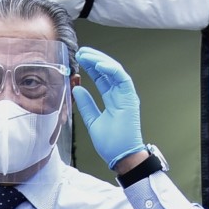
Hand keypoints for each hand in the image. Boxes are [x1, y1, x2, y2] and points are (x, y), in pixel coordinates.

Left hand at [72, 47, 144, 169]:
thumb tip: (77, 89)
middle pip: (107, 71)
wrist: (121, 156)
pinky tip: (98, 65)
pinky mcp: (130, 98)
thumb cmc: (111, 143)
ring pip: (115, 71)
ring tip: (86, 55)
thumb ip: (86, 104)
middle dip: (94, 59)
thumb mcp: (92, 121)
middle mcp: (120, 95)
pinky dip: (110, 70)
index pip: (101, 78)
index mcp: (113, 99)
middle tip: (80, 52)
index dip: (90, 67)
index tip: (78, 59)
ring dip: (100, 61)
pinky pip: (122, 78)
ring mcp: (126, 96)